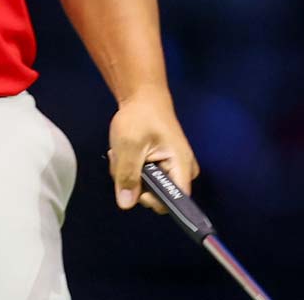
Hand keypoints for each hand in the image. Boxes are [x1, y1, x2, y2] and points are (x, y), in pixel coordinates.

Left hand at [106, 92, 198, 213]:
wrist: (143, 99)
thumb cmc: (141, 116)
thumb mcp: (129, 145)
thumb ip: (128, 175)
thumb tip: (126, 203)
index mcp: (181, 166)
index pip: (174, 201)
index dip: (152, 200)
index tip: (135, 186)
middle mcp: (180, 172)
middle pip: (156, 197)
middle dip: (134, 184)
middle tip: (122, 161)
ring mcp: (170, 171)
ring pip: (146, 190)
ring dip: (128, 175)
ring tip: (123, 153)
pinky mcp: (160, 169)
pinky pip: (143, 181)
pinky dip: (130, 170)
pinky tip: (126, 154)